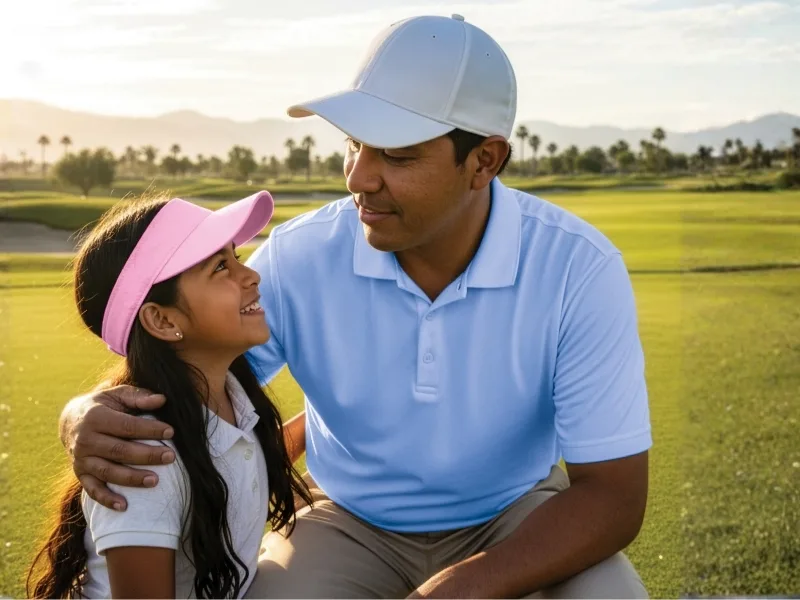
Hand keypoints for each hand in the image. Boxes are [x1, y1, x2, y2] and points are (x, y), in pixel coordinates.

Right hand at [61, 385, 173, 510]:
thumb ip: (139, 397)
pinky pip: (93, 490)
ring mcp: (81, 459)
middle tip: (171, 457)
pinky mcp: (80, 474)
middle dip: (146, 455)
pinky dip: (107, 499)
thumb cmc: (104, 405)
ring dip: (131, 478)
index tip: (171, 432)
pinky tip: (124, 506)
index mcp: (95, 417)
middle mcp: (85, 440)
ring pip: (108, 472)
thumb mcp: (118, 395)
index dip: (149, 429)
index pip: (127, 426)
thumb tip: (162, 399)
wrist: (71, 420)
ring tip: (155, 481)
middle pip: (119, 450)